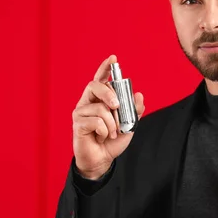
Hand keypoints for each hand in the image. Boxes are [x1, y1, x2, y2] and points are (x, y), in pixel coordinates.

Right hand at [72, 55, 144, 179]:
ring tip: (112, 133)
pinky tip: (102, 137)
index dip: (105, 68)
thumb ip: (134, 110)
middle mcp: (88, 102)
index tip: (113, 58)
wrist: (103, 160)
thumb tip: (139, 95)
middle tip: (117, 106)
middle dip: (109, 93)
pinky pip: (96, 121)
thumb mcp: (129, 124)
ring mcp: (81, 112)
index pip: (101, 79)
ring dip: (112, 123)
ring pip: (100, 108)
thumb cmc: (113, 140)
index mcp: (99, 99)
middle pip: (95, 86)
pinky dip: (105, 131)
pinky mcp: (78, 124)